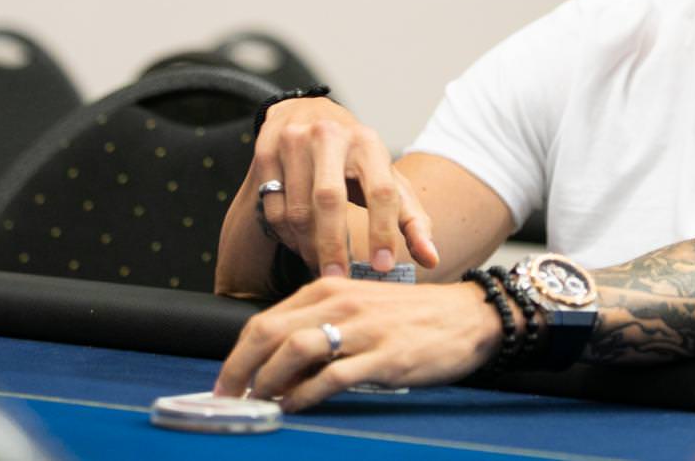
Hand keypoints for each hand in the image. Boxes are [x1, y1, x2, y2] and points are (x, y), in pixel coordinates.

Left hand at [213, 278, 501, 410]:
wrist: (469, 317)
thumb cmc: (411, 318)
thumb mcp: (359, 309)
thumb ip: (320, 327)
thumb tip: (276, 368)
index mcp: (330, 288)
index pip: (265, 320)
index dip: (237, 355)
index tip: (225, 382)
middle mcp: (342, 302)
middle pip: (270, 333)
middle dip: (238, 369)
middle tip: (226, 398)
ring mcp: (364, 329)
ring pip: (295, 350)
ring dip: (267, 381)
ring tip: (259, 402)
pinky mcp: (385, 356)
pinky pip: (333, 377)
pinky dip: (306, 395)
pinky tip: (295, 407)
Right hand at [250, 97, 438, 278]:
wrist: (308, 112)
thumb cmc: (355, 158)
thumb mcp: (388, 179)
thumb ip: (411, 220)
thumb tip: (431, 259)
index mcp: (369, 143)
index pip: (381, 190)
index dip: (383, 230)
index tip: (383, 266)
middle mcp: (330, 136)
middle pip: (329, 199)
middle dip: (334, 246)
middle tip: (339, 280)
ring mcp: (294, 140)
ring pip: (297, 209)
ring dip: (308, 246)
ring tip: (321, 262)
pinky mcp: (265, 150)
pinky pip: (273, 208)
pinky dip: (287, 236)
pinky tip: (300, 242)